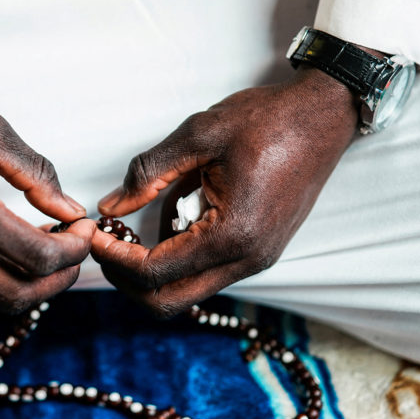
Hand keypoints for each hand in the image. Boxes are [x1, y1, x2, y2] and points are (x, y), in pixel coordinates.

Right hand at [0, 24, 94, 312]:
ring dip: (30, 278)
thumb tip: (69, 209)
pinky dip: (4, 267)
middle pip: (12, 295)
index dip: (73, 249)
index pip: (33, 256)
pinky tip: (22, 236)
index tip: (87, 227)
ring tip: (55, 240)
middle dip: (56, 279)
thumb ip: (35, 173)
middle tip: (78, 248)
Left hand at [92, 67, 357, 316]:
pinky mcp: (258, 251)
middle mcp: (248, 259)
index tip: (95, 234)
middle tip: (107, 244)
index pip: (156, 273)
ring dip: (153, 268)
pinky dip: (178, 255)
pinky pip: (206, 270)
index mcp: (233, 235)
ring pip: (187, 289)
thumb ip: (148, 174)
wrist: (324, 116)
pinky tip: (171, 215)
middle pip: (169, 302)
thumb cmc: (269, 120)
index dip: (115, 259)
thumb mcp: (199, 135)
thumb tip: (110, 205)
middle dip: (128, 279)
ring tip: (136, 224)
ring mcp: (256, 259)